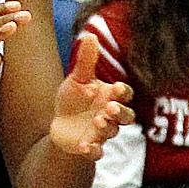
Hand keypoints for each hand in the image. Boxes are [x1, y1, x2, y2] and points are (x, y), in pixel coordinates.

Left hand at [49, 33, 130, 157]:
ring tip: (96, 121)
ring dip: (107, 127)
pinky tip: (84, 146)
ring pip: (113, 132)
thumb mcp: (78, 79)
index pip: (125, 95)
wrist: (61, 126)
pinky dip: (92, 150)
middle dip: (120, 113)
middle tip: (109, 108)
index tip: (116, 88)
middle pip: (127, 117)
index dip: (123, 93)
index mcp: (111, 97)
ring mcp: (102, 133)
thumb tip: (91, 35)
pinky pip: (97, 152)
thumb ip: (86, 61)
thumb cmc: (74, 100)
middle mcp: (111, 116)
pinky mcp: (91, 147)